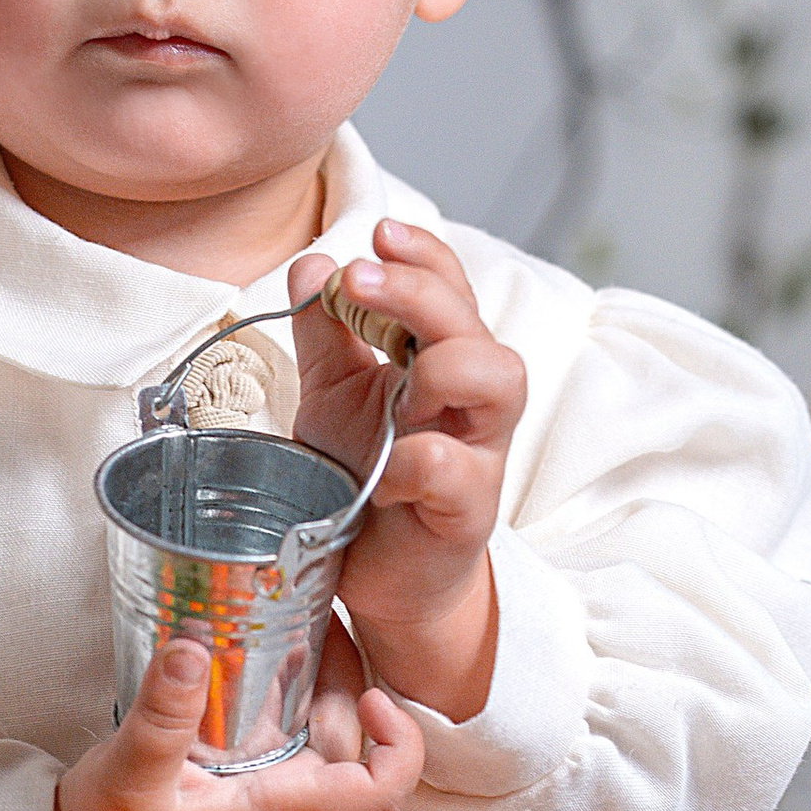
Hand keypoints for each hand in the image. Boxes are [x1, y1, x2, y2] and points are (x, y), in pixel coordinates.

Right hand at [47, 628, 422, 810]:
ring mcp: (265, 794)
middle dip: (351, 679)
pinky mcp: (241, 782)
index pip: (378, 794)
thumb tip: (192, 649)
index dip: (398, 745)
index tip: (372, 696)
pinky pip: (285, 732)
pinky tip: (267, 646)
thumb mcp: (127, 775)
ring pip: (323, 736)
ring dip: (321, 679)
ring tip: (304, 616)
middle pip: (356, 746)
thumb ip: (162, 716)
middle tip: (327, 616)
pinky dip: (286, 688)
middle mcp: (285, 806)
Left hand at [291, 222, 524, 719]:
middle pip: (474, 323)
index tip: (379, 234)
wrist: (379, 576)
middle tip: (362, 279)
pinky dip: (418, 463)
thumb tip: (312, 266)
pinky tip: (381, 473)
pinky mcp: (466, 511)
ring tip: (399, 377)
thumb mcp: (334, 398)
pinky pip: (456, 470)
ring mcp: (476, 452)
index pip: (448, 288)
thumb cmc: (365, 478)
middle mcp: (467, 398)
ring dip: (446, 363)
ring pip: (499, 381)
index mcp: (437, 359)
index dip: (423, 256)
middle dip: (422, 292)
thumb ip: (327, 335)